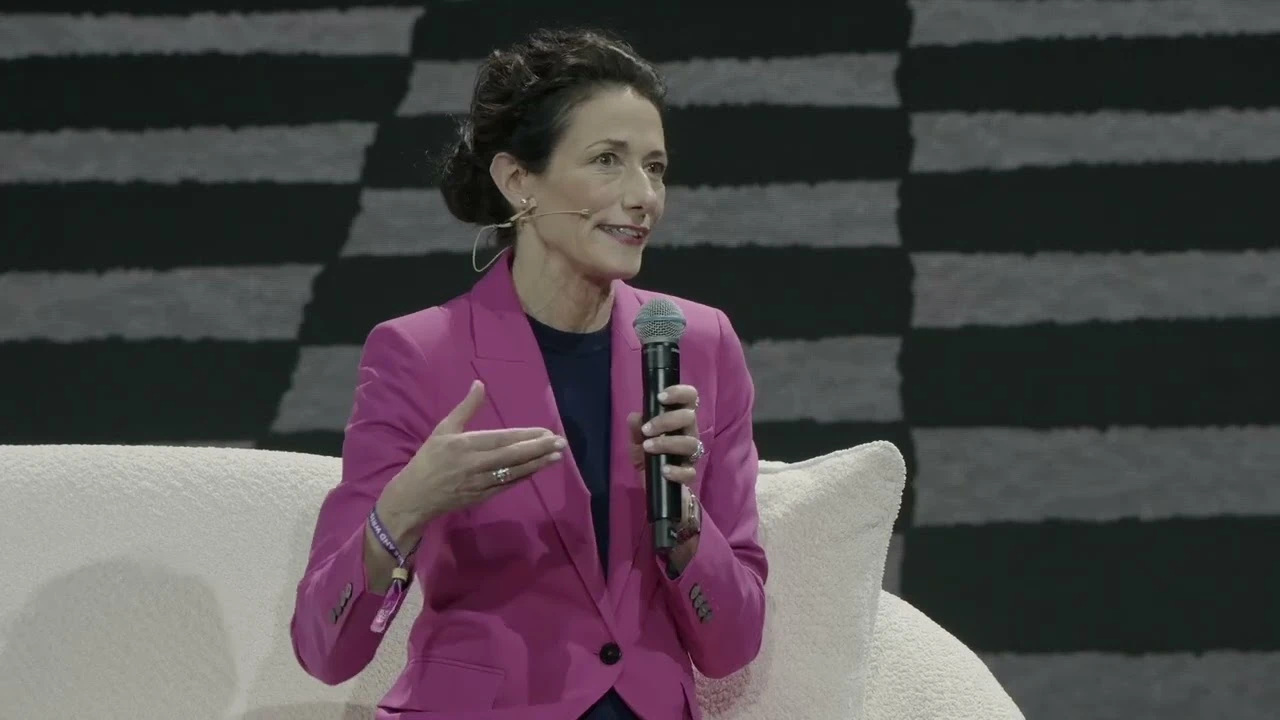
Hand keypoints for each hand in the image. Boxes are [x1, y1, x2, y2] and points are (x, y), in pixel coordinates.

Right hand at [379, 380, 564, 526]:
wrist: (414, 496)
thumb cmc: (429, 459)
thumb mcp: (443, 429)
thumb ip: (465, 407)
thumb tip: (479, 384)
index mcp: (466, 444)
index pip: (503, 439)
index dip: (526, 436)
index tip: (546, 431)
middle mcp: (476, 464)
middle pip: (513, 456)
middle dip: (539, 449)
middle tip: (561, 443)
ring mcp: (480, 483)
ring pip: (514, 473)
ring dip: (537, 464)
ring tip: (556, 456)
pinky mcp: (482, 497)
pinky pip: (507, 486)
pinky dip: (524, 477)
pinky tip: (537, 469)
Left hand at [627, 383, 702, 485]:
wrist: (652, 486)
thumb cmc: (648, 456)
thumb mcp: (636, 441)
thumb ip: (635, 428)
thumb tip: (635, 416)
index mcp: (679, 420)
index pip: (690, 398)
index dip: (679, 393)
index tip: (660, 398)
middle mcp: (689, 433)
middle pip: (689, 418)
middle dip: (666, 420)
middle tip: (646, 429)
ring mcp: (691, 455)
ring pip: (690, 443)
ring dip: (667, 443)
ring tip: (647, 447)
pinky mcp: (689, 475)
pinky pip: (689, 472)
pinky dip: (676, 470)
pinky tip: (663, 469)